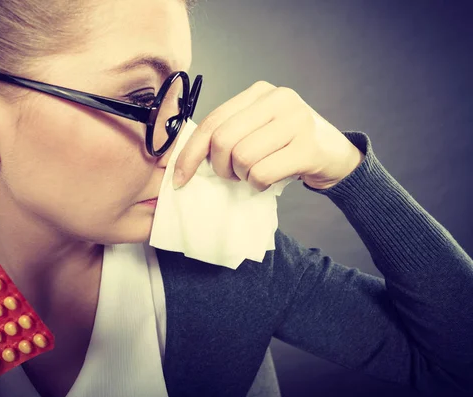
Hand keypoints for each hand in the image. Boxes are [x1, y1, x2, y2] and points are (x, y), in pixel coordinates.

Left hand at [173, 81, 364, 190]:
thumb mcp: (259, 129)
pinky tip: (268, 181)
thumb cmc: (288, 145)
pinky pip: (262, 173)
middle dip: (220, 167)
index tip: (180, 178)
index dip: (190, 153)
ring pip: (242, 158)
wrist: (336, 155)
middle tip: (231, 175)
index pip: (212, 122)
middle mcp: (279, 99)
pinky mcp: (308, 147)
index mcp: (259, 92)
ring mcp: (296, 121)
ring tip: (254, 175)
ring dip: (242, 177)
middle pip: (223, 140)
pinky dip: (258, 185)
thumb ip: (230, 133)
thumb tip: (186, 160)